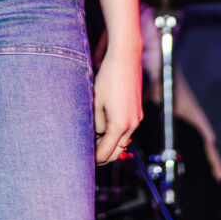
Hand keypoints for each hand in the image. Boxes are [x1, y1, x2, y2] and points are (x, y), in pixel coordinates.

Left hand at [93, 44, 142, 164]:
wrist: (126, 59)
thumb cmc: (109, 77)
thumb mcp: (96, 101)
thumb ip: (95, 122)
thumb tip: (95, 134)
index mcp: (120, 125)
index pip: (106, 153)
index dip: (94, 159)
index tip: (83, 161)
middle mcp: (132, 125)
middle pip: (117, 152)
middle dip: (103, 156)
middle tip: (88, 156)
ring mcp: (137, 118)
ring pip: (123, 141)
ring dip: (110, 144)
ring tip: (93, 141)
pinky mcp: (137, 111)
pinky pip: (127, 130)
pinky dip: (116, 133)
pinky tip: (103, 127)